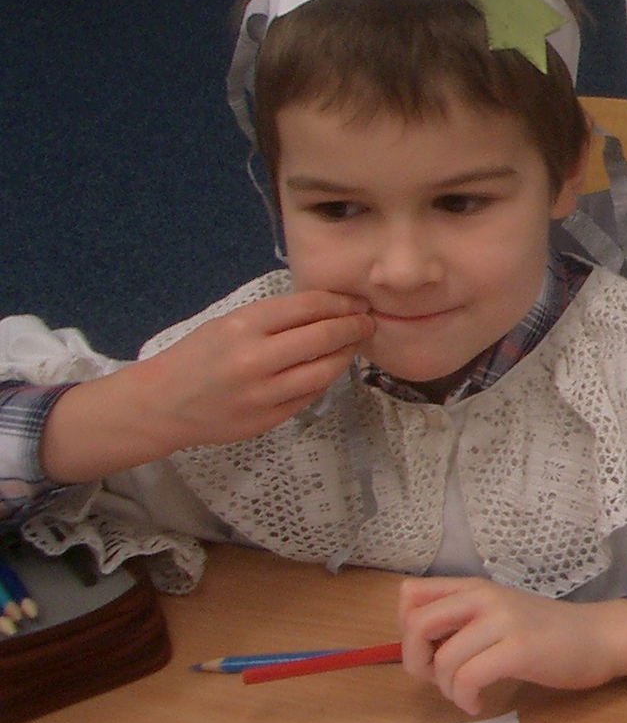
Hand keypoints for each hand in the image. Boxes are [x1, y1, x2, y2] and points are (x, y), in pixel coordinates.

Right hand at [41, 290, 372, 482]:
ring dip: (345, 355)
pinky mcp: (269, 418)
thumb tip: (328, 307)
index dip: (341, 303)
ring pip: (325, 370)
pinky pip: (311, 395)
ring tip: (353, 345)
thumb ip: (273, 318)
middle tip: (368, 323)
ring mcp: (264, 393)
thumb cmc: (197, 356)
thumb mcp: (228, 324)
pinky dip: (325, 379)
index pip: (308, 307)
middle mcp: (256, 359)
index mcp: (244, 327)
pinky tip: (329, 368)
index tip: (357, 303)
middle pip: (324, 337)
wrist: (163, 403)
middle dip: (354, 327)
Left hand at [396, 577, 626, 714]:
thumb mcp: (498, 614)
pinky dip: (466, 699)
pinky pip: (469, 678)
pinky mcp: (519, 649)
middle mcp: (484, 597)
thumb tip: (416, 644)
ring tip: (467, 695)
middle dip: (414, 662)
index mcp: (475, 587)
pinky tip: (478, 704)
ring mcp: (503, 621)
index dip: (405, 629)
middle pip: (416, 625)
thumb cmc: (547, 633)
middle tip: (437, 680)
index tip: (429, 650)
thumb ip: (461, 619)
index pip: (410, 594)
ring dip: (447, 689)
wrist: (599, 637)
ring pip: (443, 660)